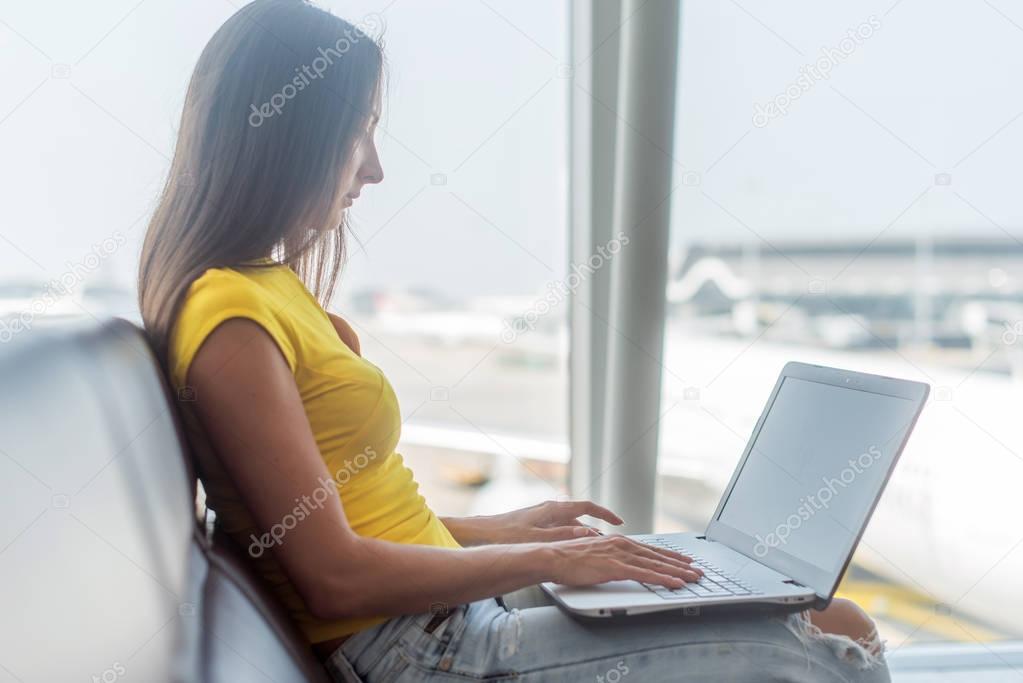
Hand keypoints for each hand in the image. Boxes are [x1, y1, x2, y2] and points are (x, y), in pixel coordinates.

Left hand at [443, 500, 623, 544]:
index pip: (587, 507)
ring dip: (581, 536)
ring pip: (570, 525)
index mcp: (554, 509)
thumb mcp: (539, 539)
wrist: (480, 533)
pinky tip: (567, 552)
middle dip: (595, 530)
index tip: (619, 522)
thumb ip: (565, 536)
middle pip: (580, 518)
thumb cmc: (507, 534)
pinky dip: (569, 539)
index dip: (605, 514)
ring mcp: (543, 517)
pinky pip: (559, 530)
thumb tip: (589, 534)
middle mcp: (550, 510)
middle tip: (608, 544)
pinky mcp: (535, 525)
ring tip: (590, 551)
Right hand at [546, 535, 702, 588]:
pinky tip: (675, 583)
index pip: (650, 549)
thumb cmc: (568, 558)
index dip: (669, 556)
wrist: (552, 556)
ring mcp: (620, 555)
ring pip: (656, 564)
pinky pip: (645, 575)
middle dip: (680, 564)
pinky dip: (663, 579)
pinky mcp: (616, 567)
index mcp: (618, 541)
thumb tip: (618, 565)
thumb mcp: (594, 555)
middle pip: (658, 556)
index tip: (683, 561)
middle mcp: (622, 544)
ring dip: (677, 572)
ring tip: (693, 578)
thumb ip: (609, 558)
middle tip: (697, 570)